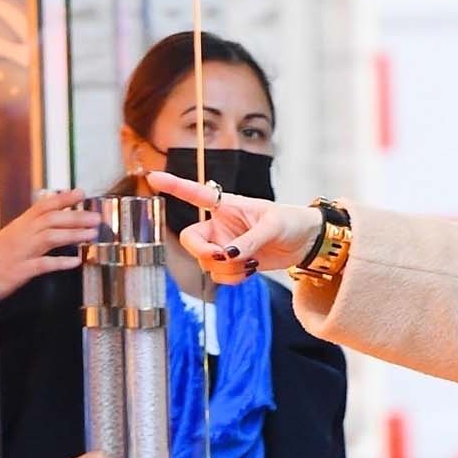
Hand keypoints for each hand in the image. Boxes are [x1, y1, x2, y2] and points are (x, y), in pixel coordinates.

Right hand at [0, 190, 102, 299]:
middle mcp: (20, 236)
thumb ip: (28, 229)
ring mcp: (20, 253)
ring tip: (91, 234)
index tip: (80, 193)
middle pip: (50, 220)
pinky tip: (75, 261)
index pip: (42, 206)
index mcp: (19, 227)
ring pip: (48, 238)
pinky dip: (59, 263)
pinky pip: (41, 265)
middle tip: (96, 217)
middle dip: (74, 216)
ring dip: (72, 234)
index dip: (62, 198)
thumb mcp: (9, 240)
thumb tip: (48, 220)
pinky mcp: (19, 271)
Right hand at [147, 169, 316, 283]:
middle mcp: (219, 226)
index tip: (152, 178)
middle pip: (191, 241)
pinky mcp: (233, 264)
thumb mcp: (272, 226)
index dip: (173, 186)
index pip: (195, 194)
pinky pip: (220, 277)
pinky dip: (233, 279)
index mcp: (226, 205)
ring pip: (207, 264)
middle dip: (204, 253)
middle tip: (224, 257)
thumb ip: (249, 240)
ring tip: (250, 263)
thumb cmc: (291, 222)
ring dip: (226, 270)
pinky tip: (250, 270)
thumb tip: (227, 256)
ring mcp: (224, 246)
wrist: (305, 242)